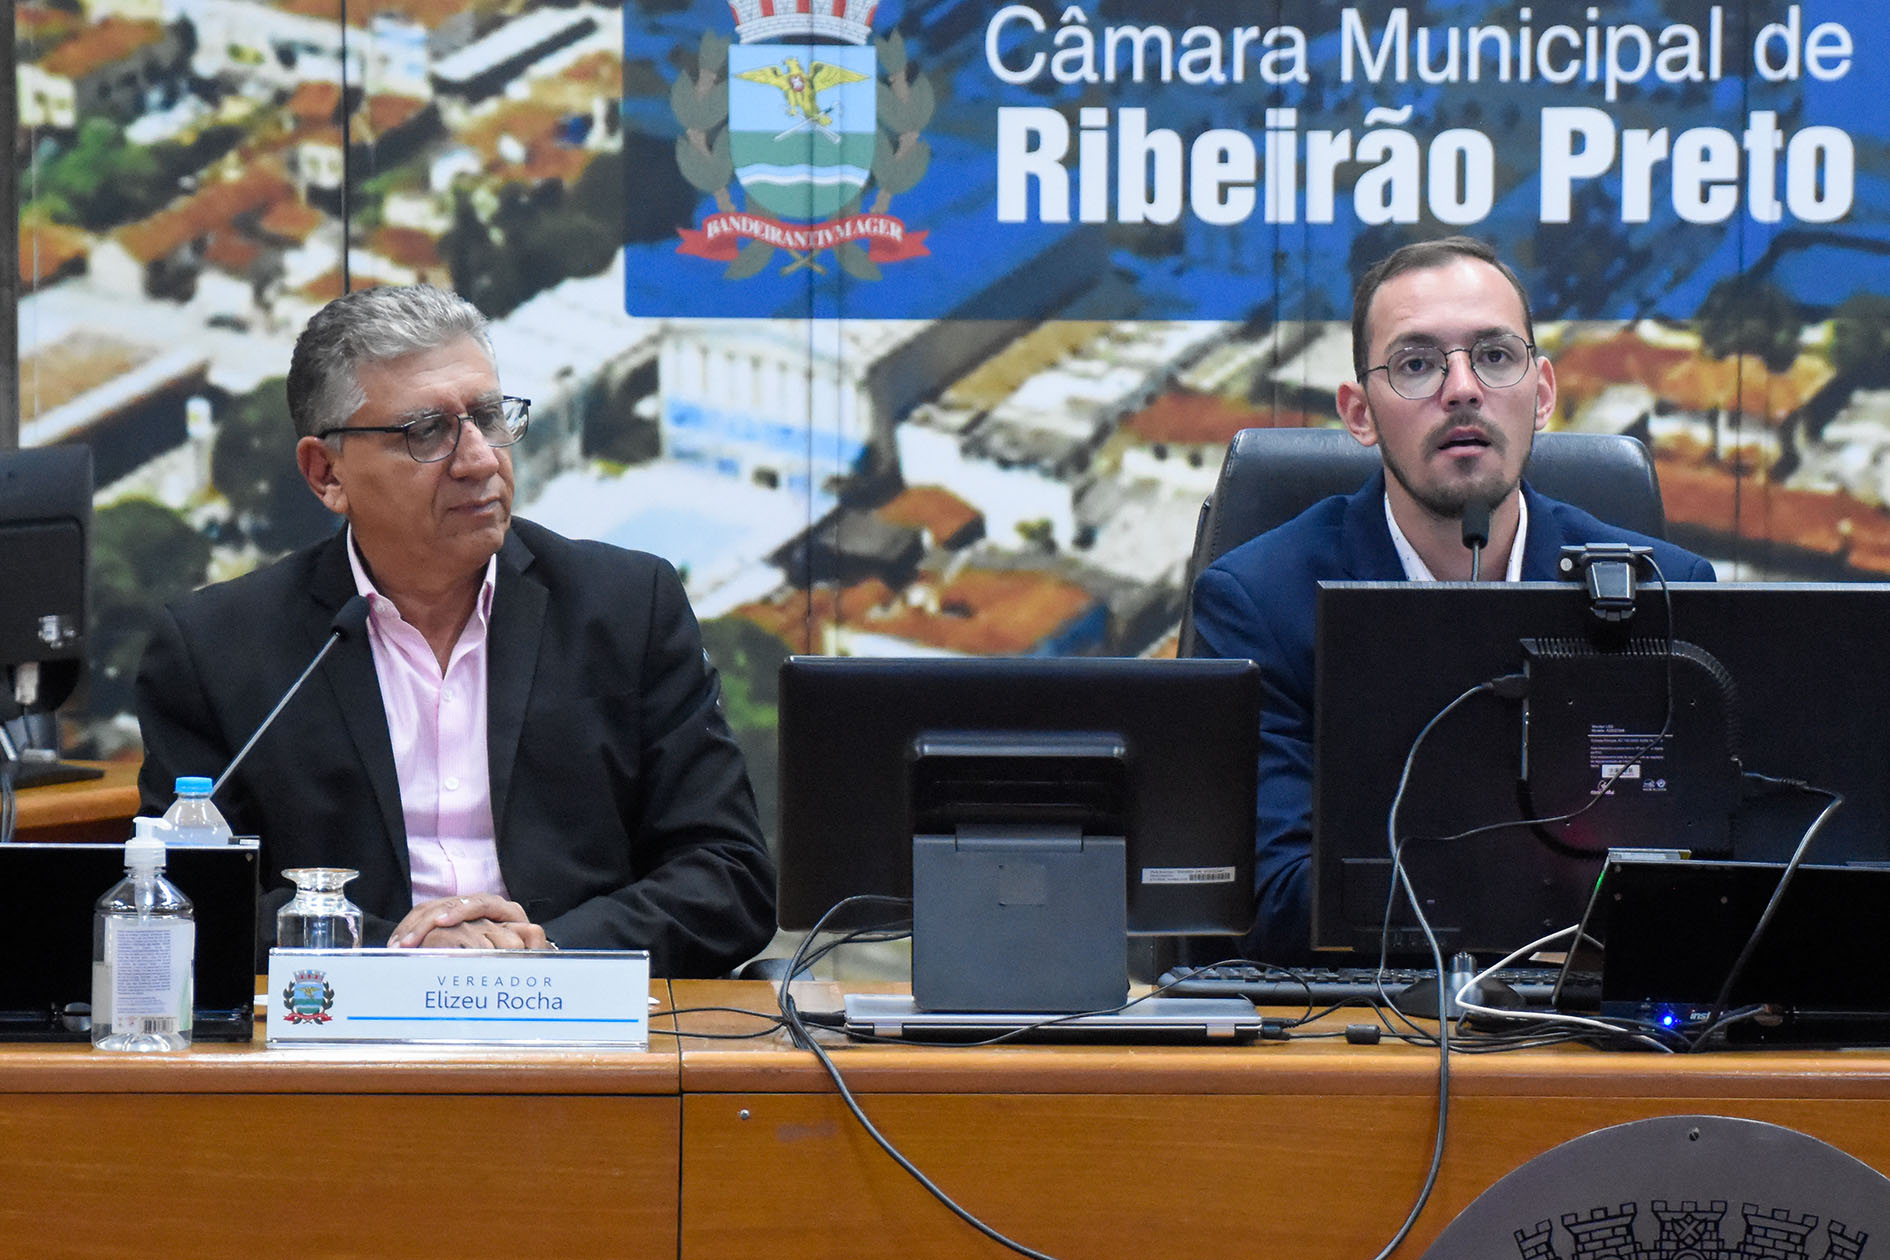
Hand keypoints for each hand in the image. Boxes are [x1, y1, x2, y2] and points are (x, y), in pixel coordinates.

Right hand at [386, 894, 552, 949]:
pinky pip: (423, 916)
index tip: (442, 921)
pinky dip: (409, 930)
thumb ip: (533, 942)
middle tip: (407, 942)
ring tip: (397, 946)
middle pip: (447, 906)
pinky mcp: (447, 915)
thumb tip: (529, 936)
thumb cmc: (526, 955)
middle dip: (425, 924)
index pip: (480, 903)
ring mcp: (462, 909)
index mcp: (504, 910)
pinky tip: (396, 944)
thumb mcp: (531, 948)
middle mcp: (482, 906)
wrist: (522, 951)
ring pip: (431, 911)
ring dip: (412, 929)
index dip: (460, 911)